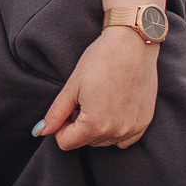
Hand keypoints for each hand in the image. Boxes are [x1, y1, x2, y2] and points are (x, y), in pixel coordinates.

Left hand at [34, 26, 160, 150]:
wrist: (133, 43)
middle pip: (85, 142)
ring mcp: (132, 128)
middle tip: (85, 99)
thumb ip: (56, 113)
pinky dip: (116, 128)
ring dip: (98, 127)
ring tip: (100, 100)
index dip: (61, 126)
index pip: (66, 142)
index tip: (68, 108)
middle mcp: (115, 132)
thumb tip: (41, 131)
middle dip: (79, 125)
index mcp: (94, 125)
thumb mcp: (72, 86)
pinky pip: (125, 138)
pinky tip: (115, 106)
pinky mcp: (144, 122)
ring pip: (104, 141)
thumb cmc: (101, 60)